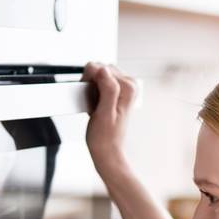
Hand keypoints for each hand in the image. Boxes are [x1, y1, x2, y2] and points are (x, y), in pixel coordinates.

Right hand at [81, 61, 137, 175]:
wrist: (107, 151)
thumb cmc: (105, 138)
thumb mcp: (104, 114)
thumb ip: (108, 89)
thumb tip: (103, 70)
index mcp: (128, 87)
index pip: (100, 67)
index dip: (88, 81)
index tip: (90, 97)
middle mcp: (129, 85)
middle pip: (100, 69)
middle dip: (91, 84)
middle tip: (93, 103)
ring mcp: (124, 88)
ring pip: (99, 75)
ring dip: (92, 89)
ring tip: (95, 106)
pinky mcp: (118, 93)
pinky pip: (100, 83)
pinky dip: (94, 93)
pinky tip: (96, 105)